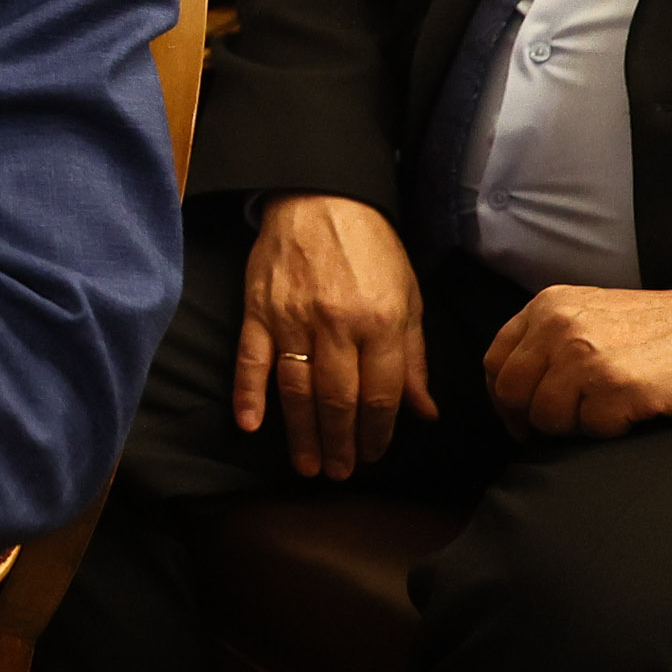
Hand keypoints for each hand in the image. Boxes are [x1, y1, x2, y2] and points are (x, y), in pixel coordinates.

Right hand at [236, 194, 435, 478]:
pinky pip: (251, 359)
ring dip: (301, 433)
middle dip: (341, 443)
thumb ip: (414, 357)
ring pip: (296, 389)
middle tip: (340, 473)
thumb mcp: (408, 298)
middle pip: (338, 400)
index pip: (381, 395)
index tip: (373, 455)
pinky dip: (248, 393)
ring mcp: (293, 318)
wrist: (322, 197)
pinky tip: (251, 424)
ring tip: (308, 465)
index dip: (377, 433)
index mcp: (382, 322)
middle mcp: (337, 325)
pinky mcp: (259, 309)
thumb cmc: (372, 249)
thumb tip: (424, 412)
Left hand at [485, 285, 671, 440]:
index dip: (503, 399)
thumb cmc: (661, 331)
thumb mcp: (591, 314)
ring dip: (577, 427)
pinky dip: (612, 430)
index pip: (495, 362)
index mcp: (548, 307)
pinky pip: (593, 429)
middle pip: (513, 395)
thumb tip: (512, 391)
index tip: (522, 419)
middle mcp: (560, 326)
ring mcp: (588, 356)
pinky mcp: (620, 386)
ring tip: (610, 411)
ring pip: (549, 418)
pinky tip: (635, 412)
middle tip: (566, 429)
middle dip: (535, 421)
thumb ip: (549, 340)